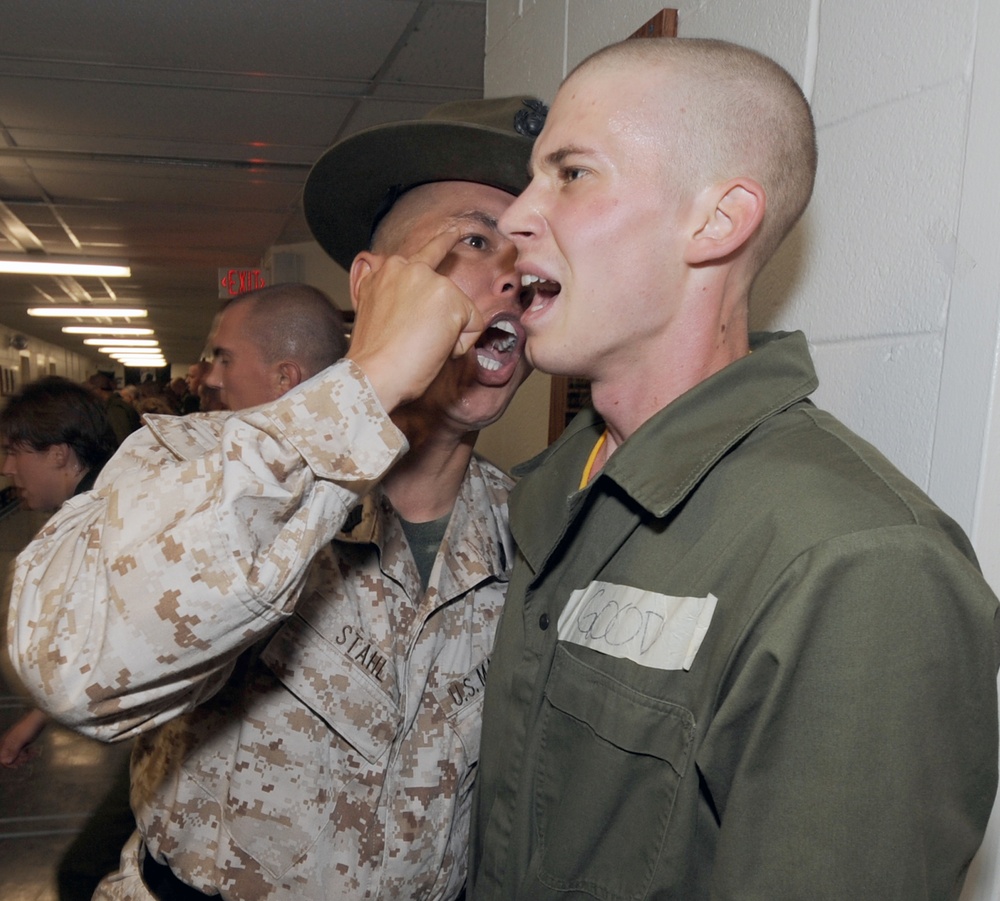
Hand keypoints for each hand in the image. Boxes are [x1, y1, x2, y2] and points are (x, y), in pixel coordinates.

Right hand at [0, 708, 47, 767]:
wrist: (39, 718)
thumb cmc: (29, 727)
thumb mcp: (20, 739)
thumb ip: (12, 750)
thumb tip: (5, 762)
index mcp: (5, 743)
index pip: (1, 758)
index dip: (8, 763)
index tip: (17, 765)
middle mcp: (9, 743)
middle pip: (9, 758)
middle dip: (18, 760)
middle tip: (27, 757)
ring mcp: (16, 743)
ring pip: (17, 756)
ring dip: (24, 757)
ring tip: (32, 753)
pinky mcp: (23, 742)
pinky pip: (22, 752)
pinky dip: (28, 753)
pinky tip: (34, 751)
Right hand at [347, 228, 484, 410]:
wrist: (373, 375)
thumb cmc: (373, 358)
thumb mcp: (370, 314)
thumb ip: (389, 296)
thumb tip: (413, 305)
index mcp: (383, 271)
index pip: (421, 253)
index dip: (444, 241)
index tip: (455, 230)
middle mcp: (405, 266)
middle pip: (447, 289)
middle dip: (447, 312)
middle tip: (430, 324)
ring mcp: (428, 279)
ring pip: (460, 310)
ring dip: (449, 333)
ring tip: (421, 347)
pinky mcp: (449, 296)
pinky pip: (473, 326)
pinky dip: (461, 344)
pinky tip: (435, 349)